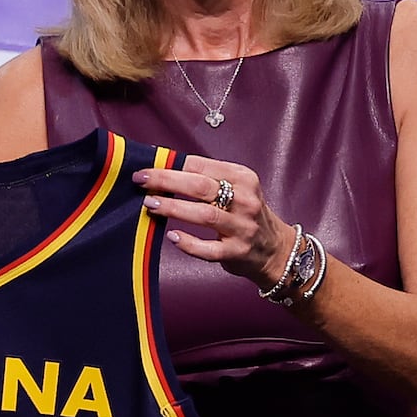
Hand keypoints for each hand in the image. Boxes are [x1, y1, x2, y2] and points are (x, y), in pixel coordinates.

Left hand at [135, 155, 297, 291]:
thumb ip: (207, 178)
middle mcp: (245, 200)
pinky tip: (172, 237)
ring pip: (204, 215)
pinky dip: (189, 243)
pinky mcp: (236, 252)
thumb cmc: (245, 214)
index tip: (146, 166)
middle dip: (166, 181)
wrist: (276, 248)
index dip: (171, 164)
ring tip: (150, 204)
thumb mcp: (237, 188)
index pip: (201, 165)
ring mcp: (242, 228)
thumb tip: (164, 167)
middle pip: (200, 187)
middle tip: (141, 181)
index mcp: (243, 178)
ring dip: (173, 208)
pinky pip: (208, 249)